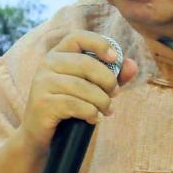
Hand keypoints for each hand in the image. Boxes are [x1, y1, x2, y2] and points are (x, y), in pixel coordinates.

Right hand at [17, 30, 137, 150]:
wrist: (40, 135)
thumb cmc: (68, 107)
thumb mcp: (91, 88)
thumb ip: (111, 75)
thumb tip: (132, 65)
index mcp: (58, 54)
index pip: (78, 37)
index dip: (99, 43)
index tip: (115, 58)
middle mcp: (47, 64)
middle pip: (85, 63)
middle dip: (107, 79)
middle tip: (115, 93)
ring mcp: (42, 83)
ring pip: (82, 87)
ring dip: (101, 101)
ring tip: (106, 110)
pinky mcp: (42, 103)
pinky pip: (74, 104)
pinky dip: (90, 113)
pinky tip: (93, 118)